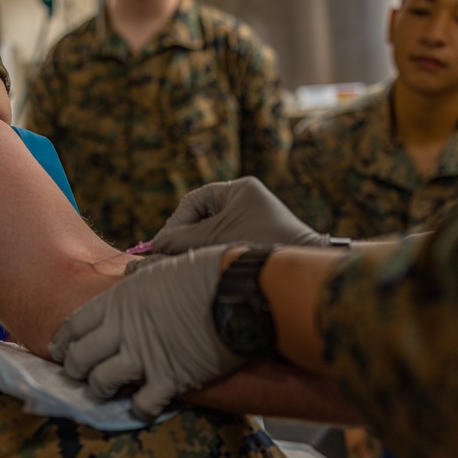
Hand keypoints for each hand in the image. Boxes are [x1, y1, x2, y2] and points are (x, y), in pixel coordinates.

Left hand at [49, 246, 245, 420]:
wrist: (238, 291)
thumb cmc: (206, 273)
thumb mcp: (160, 270)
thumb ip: (137, 283)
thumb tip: (128, 279)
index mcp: (120, 300)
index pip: (73, 325)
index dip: (63, 342)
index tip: (62, 350)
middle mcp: (124, 329)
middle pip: (80, 357)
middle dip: (76, 369)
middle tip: (82, 374)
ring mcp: (144, 356)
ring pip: (101, 383)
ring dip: (102, 389)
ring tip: (109, 390)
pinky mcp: (170, 379)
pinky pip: (142, 405)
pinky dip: (140, 409)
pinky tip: (144, 404)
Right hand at [151, 176, 330, 252]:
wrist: (300, 267)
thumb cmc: (262, 244)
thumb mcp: (216, 238)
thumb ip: (183, 238)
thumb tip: (156, 245)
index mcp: (238, 190)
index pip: (194, 202)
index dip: (175, 223)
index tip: (162, 245)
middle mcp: (244, 201)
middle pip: (200, 217)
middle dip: (183, 238)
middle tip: (167, 257)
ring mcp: (250, 222)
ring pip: (209, 233)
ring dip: (195, 249)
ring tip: (182, 265)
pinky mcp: (254, 242)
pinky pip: (222, 244)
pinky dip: (209, 255)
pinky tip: (200, 268)